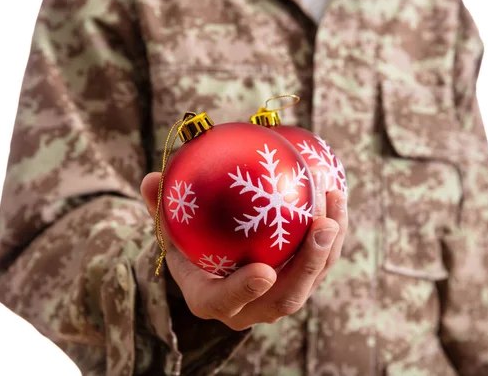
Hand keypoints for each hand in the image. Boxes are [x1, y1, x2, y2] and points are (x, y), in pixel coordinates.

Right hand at [140, 170, 347, 330]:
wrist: (214, 268)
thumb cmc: (189, 246)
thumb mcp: (169, 228)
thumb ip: (160, 209)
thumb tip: (150, 179)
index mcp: (210, 299)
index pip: (223, 302)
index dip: (243, 291)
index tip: (262, 272)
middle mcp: (249, 307)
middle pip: (284, 299)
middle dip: (308, 265)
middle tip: (323, 225)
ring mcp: (277, 298)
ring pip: (311, 281)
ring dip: (329, 245)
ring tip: (336, 200)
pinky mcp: (299, 283)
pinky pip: (321, 263)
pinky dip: (333, 234)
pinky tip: (337, 196)